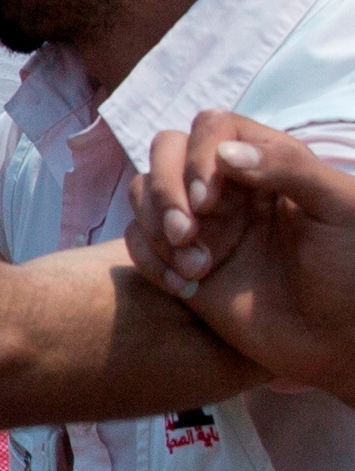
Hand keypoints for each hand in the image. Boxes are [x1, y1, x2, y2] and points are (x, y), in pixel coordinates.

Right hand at [126, 111, 354, 402]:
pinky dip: (150, 260)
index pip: (212, 128)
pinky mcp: (179, 258)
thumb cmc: (352, 274)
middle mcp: (227, 185)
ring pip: (144, 190)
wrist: (336, 343)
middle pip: (166, 149)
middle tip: (186, 232)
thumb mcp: (342, 210)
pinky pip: (138, 239)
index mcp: (266, 162)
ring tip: (194, 268)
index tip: (208, 200)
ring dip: (157, 226)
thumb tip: (225, 153)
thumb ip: (291, 167)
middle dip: (166, 189)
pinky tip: (184, 288)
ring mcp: (200, 221)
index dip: (199, 156)